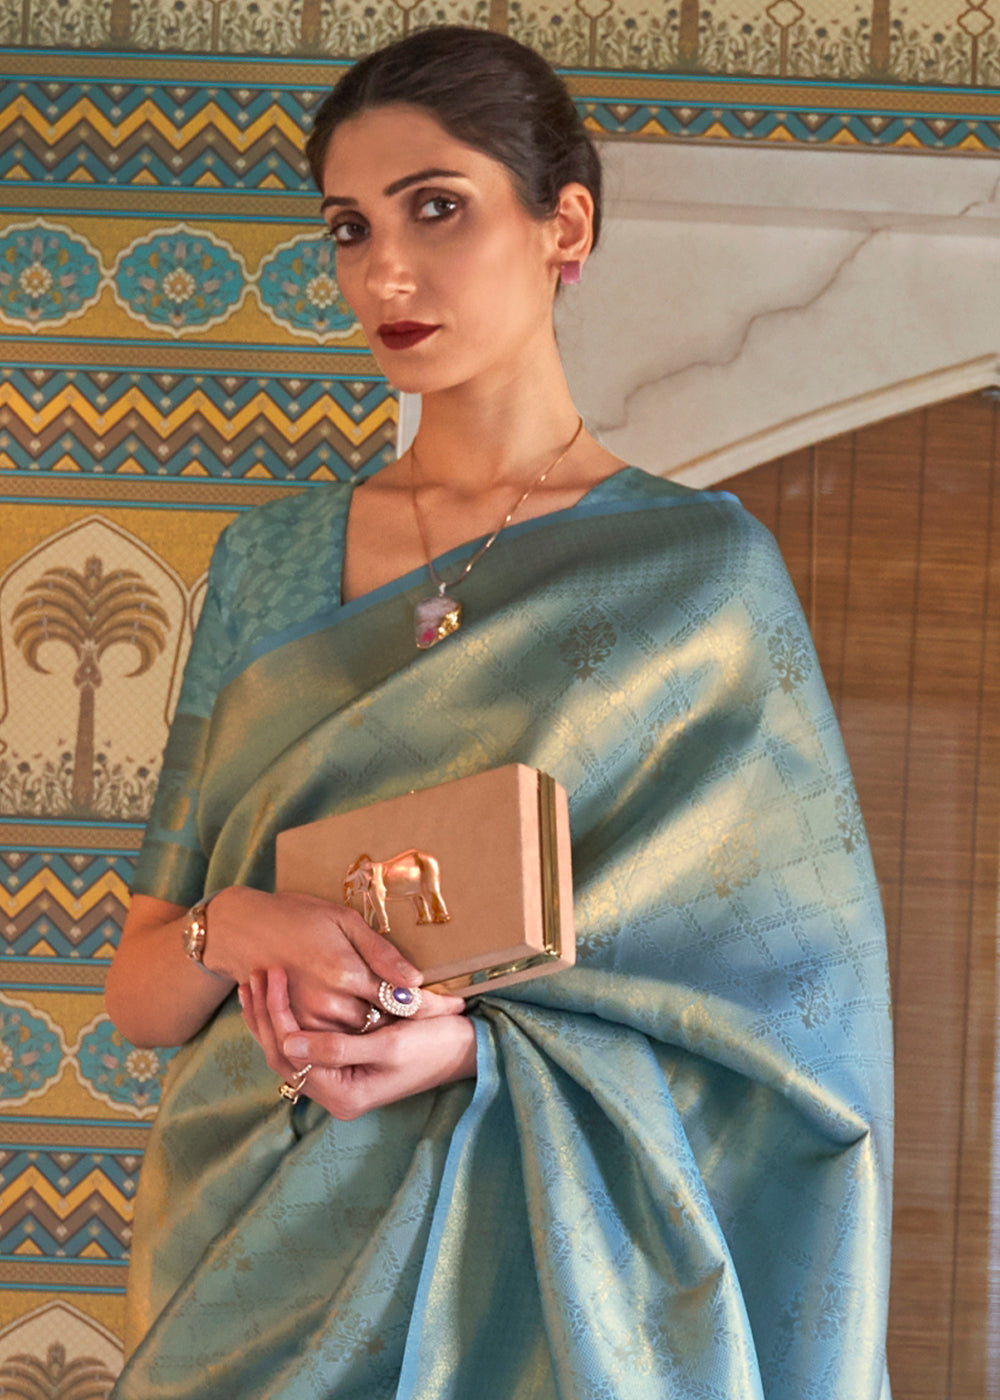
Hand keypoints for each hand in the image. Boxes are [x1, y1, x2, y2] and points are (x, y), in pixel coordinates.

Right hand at [210, 887, 459, 1032]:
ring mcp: (310, 1020)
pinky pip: (337, 1041)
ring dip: (392, 1034)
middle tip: (451, 1018)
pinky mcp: (297, 1027)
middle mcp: (328, 1003)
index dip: (434, 1006)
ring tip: (426, 1026)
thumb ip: (380, 953)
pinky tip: (382, 1028)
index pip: (401, 1001)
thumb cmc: (297, 916)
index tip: (459, 1005)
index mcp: (345, 973)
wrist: (244, 931)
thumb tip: (417, 980)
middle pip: (387, 1026)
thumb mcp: (343, 920)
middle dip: (417, 1023)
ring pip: (364, 1038)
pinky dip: (361, 1036)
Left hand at [241, 967, 476, 1119]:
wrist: (465, 1049)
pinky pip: (304, 1048)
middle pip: (281, 1056)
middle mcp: (336, 1096)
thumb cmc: (433, 1043)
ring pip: (288, 1052)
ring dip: (269, 1018)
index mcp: (343, 1095)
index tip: (271, 976)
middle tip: (254, 974)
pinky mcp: (344, 1069)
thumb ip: (337, 1048)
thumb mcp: (389, 1043)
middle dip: (264, 1015)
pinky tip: (277, 997)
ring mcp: (339, 1084)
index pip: (290, 1055)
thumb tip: (289, 1042)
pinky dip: (288, 1022)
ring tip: (255, 982)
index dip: (275, 1014)